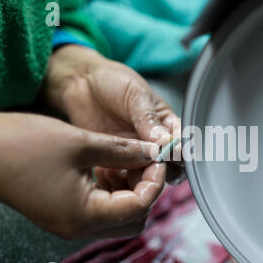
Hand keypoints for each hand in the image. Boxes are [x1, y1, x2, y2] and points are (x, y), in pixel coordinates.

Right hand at [0, 112, 165, 238]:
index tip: (158, 158)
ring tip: (129, 158)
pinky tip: (110, 164)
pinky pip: (100, 206)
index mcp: (85, 215)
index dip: (155, 181)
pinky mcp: (64, 211)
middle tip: (147, 161)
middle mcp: (79, 227)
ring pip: (118, 213)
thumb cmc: (23, 144)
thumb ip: (124, 150)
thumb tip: (152, 152)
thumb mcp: (82, 142)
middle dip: (146, 189)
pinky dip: (112, 188)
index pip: (139, 207)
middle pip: (132, 218)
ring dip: (130, 188)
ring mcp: (70, 221)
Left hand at [42, 45, 184, 183]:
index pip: (182, 145)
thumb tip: (166, 143)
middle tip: (148, 164)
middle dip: (161, 170)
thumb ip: (149, 120)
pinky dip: (120, 181)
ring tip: (129, 169)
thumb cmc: (114, 81)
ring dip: (140, 178)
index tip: (171, 154)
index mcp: (167, 125)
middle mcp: (154, 143)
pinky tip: (110, 172)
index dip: (179, 153)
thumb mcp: (136, 95)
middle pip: (169, 168)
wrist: (81, 82)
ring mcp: (134, 154)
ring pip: (147, 177)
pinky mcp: (115, 161)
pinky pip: (123, 179)